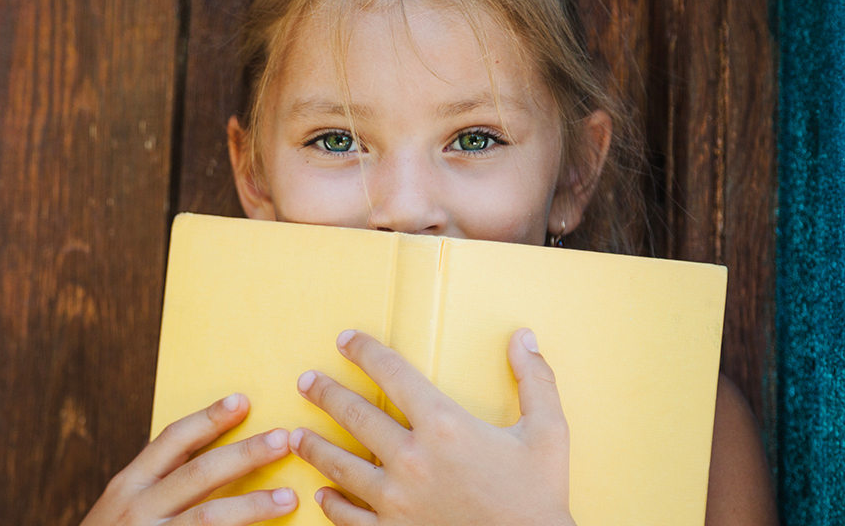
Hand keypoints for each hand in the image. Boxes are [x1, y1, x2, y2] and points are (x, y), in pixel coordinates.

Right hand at [82, 394, 297, 525]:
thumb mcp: (126, 504)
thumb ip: (161, 480)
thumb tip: (216, 451)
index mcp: (129, 484)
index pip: (172, 440)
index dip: (209, 418)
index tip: (243, 401)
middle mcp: (138, 509)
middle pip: (199, 474)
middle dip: (245, 454)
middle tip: (283, 440)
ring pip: (208, 518)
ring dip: (252, 506)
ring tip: (287, 498)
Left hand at [289, 328, 574, 525]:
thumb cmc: (539, 498)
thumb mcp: (549, 433)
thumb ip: (536, 381)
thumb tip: (524, 337)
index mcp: (445, 425)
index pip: (392, 373)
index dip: (364, 351)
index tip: (345, 341)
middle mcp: (412, 459)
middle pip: (353, 415)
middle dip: (324, 394)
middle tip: (305, 382)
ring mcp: (397, 501)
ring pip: (339, 466)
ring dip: (313, 447)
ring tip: (294, 435)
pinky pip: (348, 517)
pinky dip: (332, 504)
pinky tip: (322, 494)